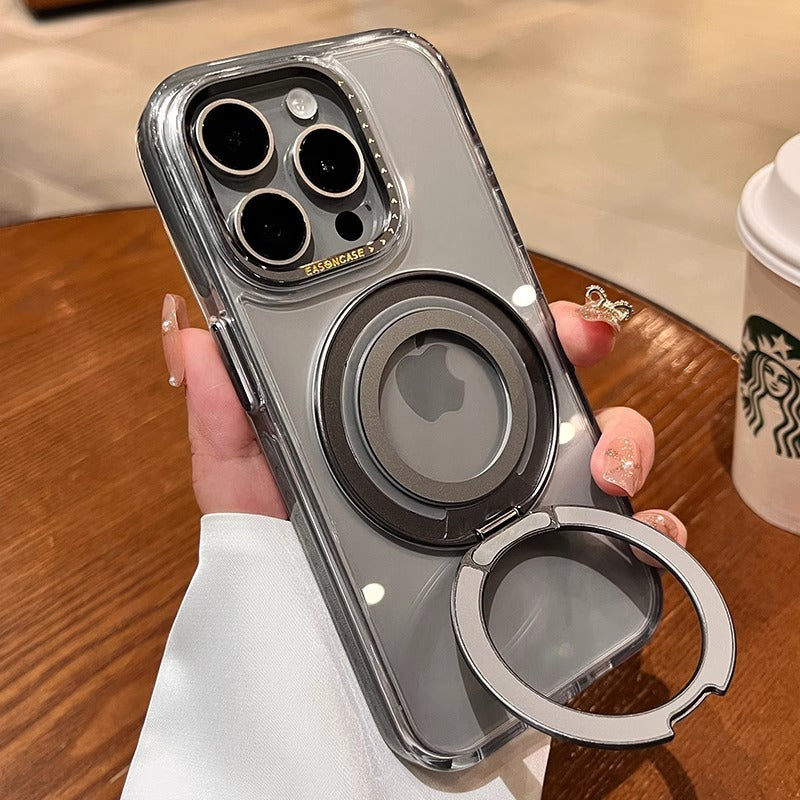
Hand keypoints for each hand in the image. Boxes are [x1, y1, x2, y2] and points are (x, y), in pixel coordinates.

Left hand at [161, 293, 686, 559]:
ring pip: (597, 457)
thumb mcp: (249, 490)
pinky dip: (643, 536)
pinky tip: (642, 531)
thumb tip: (197, 341)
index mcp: (411, 433)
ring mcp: (516, 519)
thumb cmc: (284, 580)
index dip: (511, 317)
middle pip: (550, 392)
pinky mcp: (546, 578)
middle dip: (577, 356)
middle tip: (581, 343)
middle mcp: (475, 470)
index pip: (472, 355)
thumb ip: (227, 421)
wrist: (319, 683)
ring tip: (605, 459)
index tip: (536, 302)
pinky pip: (615, 548)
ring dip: (623, 441)